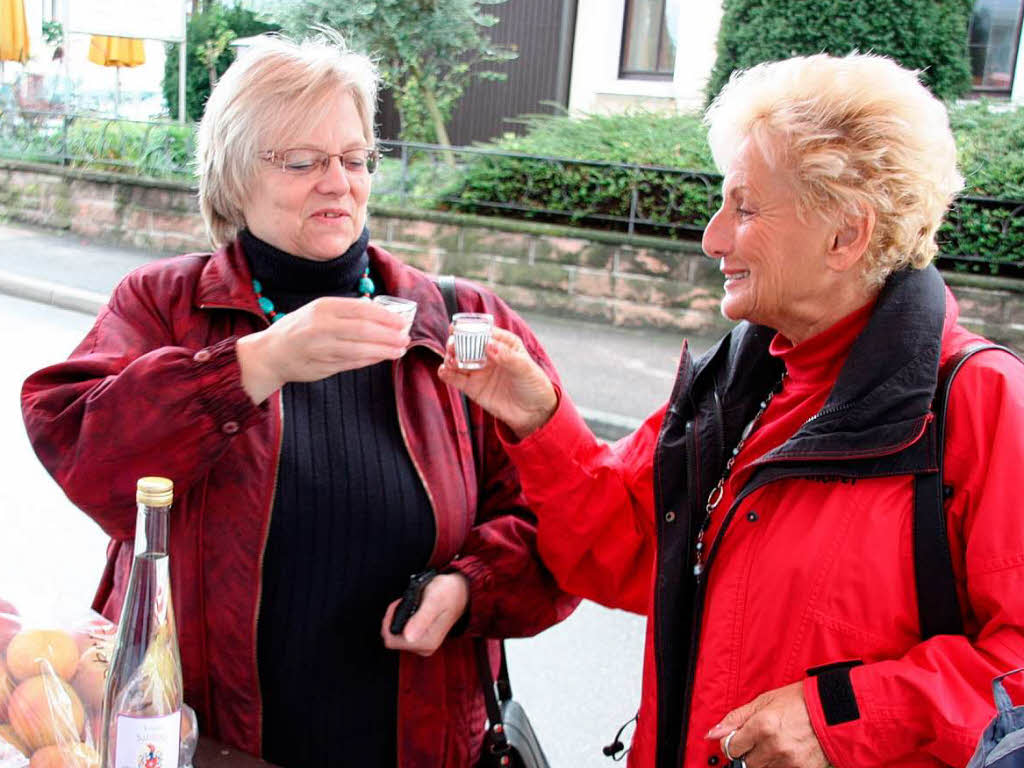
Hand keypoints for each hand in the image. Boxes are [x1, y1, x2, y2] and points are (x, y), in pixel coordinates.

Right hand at [237, 297, 409, 403]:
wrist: (271, 353)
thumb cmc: (300, 329)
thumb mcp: (319, 311)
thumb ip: (346, 312)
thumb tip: (382, 314)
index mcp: (323, 307)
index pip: (361, 309)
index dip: (385, 316)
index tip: (402, 321)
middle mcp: (321, 326)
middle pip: (363, 330)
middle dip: (388, 335)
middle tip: (405, 337)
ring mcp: (321, 348)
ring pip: (360, 349)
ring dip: (383, 350)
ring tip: (400, 350)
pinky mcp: (323, 366)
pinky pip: (353, 363)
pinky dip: (371, 360)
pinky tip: (382, 357)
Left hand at [380, 573, 469, 655]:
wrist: (460, 590)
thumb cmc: (448, 592)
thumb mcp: (434, 600)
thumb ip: (421, 619)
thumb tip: (408, 637)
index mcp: (427, 642)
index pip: (391, 640)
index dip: (390, 621)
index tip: (399, 605)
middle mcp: (426, 647)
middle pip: (393, 639)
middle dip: (393, 619)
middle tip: (404, 602)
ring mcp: (425, 645)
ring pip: (396, 636)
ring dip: (397, 618)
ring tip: (409, 603)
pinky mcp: (424, 640)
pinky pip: (403, 634)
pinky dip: (402, 620)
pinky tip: (412, 609)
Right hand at [438, 327, 556, 438]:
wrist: (534, 414)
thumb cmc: (534, 385)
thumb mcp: (525, 368)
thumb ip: (507, 357)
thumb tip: (489, 345)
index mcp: (504, 344)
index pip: (485, 332)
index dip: (471, 328)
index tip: (458, 327)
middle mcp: (489, 355)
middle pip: (467, 344)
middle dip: (457, 342)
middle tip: (452, 346)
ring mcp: (479, 370)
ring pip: (459, 359)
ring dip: (450, 357)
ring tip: (450, 360)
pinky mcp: (472, 387)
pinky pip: (456, 378)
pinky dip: (447, 373)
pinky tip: (444, 371)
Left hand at [705, 682, 828, 767]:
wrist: (836, 710)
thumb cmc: (802, 701)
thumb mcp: (765, 701)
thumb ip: (736, 718)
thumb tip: (713, 733)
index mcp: (762, 726)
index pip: (731, 748)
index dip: (732, 742)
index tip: (737, 738)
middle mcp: (774, 746)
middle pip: (746, 762)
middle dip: (748, 752)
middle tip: (759, 739)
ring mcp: (790, 761)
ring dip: (764, 759)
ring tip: (776, 742)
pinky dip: (780, 764)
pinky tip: (787, 750)